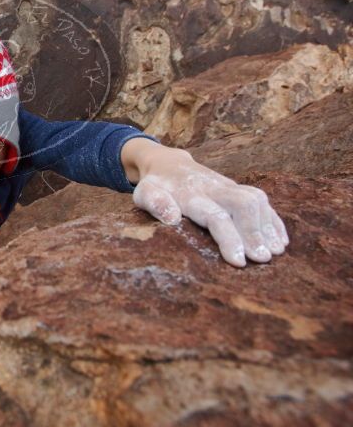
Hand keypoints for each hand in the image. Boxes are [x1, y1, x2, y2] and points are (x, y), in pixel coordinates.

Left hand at [123, 138, 288, 266]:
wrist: (168, 164)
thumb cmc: (156, 186)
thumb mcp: (144, 193)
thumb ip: (155, 203)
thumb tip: (172, 218)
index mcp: (191, 195)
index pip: (215, 216)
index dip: (229, 239)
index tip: (238, 262)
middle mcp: (214, 189)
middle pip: (243, 205)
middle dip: (255, 233)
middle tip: (262, 259)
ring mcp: (229, 187)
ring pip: (256, 200)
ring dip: (268, 227)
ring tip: (275, 252)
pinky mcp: (238, 189)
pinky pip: (262, 200)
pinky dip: (273, 220)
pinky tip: (281, 240)